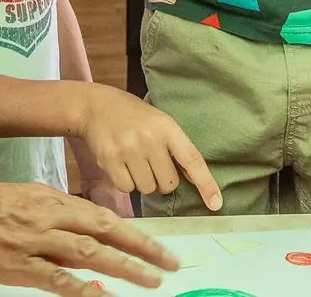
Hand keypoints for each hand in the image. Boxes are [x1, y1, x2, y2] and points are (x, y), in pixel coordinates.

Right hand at [0, 176, 176, 295]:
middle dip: (142, 247)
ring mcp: (33, 240)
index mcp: (47, 198)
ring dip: (125, 267)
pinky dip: (86, 289)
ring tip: (152, 280)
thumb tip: (81, 231)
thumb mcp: (18, 198)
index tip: (157, 244)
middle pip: (105, 230)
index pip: (100, 214)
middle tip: (171, 262)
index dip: (132, 231)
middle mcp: (47, 216)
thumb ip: (49, 214)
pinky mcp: (18, 265)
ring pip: (90, 252)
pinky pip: (58, 279)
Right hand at [77, 85, 221, 210]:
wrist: (95, 106)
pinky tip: (120, 165)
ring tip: (134, 161)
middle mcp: (149, 139)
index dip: (206, 184)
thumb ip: (177, 149)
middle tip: (150, 163)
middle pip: (168, 184)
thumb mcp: (160, 123)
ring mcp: (128, 149)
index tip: (216, 204)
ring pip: (147, 188)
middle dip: (162, 180)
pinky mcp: (109, 159)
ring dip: (143, 182)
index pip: (192, 160)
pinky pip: (126, 188)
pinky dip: (125, 182)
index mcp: (167, 127)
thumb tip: (196, 181)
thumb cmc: (133, 117)